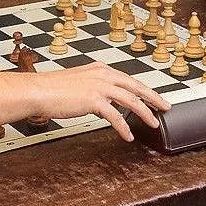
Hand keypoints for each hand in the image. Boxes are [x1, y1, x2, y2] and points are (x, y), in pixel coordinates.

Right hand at [28, 62, 169, 140]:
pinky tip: (128, 135)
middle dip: (153, 98)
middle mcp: (102, 75)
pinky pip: (115, 116)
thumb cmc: (53, 89)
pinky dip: (124, 127)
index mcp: (100, 69)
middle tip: (166, 107)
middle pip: (135, 86)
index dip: (143, 89)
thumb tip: (105, 105)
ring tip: (154, 123)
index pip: (128, 79)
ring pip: (130, 100)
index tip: (153, 97)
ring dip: (144, 113)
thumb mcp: (79, 84)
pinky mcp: (93, 100)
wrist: (39, 90)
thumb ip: (94, 90)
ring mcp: (99, 86)